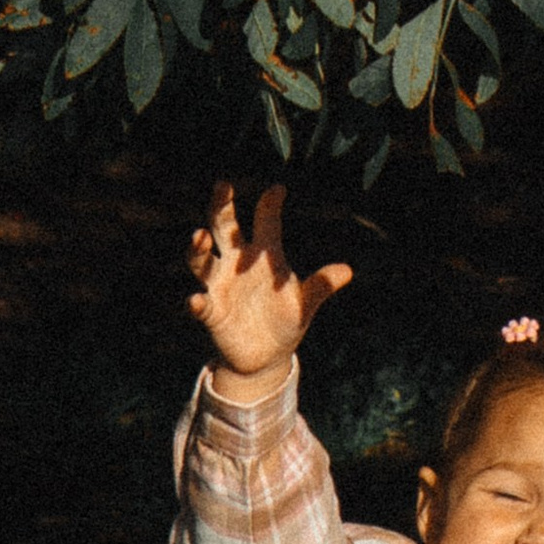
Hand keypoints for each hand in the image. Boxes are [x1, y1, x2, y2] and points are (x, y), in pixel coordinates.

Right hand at [188, 182, 352, 395]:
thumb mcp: (305, 304)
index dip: (271, 205)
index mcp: (263, 254)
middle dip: (221, 208)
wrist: (266, 357)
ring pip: (202, 261)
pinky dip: (196, 302)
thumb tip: (347, 271)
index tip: (279, 190)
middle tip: (223, 186)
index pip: (266, 222)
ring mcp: (219, 286)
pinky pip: (200, 305)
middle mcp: (236, 264)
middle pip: (224, 229)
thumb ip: (320, 286)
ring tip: (200, 236)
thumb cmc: (285, 320)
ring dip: (198, 249)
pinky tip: (196, 300)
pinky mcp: (211, 313)